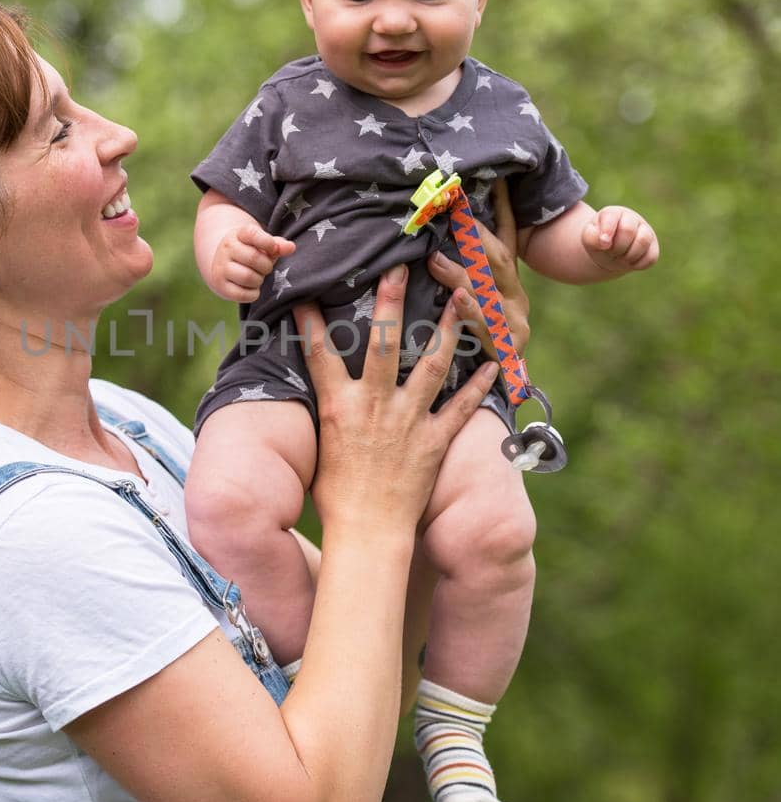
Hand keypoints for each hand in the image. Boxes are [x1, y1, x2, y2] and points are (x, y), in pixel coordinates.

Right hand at [210, 220, 294, 301]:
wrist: (223, 264)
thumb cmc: (250, 253)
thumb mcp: (263, 245)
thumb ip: (278, 245)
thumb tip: (291, 247)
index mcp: (239, 234)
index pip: (252, 234)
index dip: (268, 242)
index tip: (273, 249)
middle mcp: (227, 248)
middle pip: (254, 258)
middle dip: (266, 266)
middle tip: (265, 268)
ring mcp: (221, 267)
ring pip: (247, 277)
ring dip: (259, 280)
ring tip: (257, 277)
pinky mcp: (220, 285)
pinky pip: (241, 294)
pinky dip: (252, 294)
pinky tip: (252, 288)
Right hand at [293, 268, 497, 533]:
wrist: (367, 533)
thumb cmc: (335, 497)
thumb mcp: (319, 448)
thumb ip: (323, 414)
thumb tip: (315, 392)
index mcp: (339, 406)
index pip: (320, 354)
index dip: (310, 322)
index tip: (307, 293)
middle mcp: (374, 406)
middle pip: (383, 343)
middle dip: (391, 301)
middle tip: (399, 268)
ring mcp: (407, 421)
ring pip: (431, 364)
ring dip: (447, 328)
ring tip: (461, 297)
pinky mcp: (434, 441)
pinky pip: (461, 407)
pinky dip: (479, 385)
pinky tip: (494, 363)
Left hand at [427, 177, 530, 357]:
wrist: (503, 391)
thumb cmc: (476, 339)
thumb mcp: (472, 302)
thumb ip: (461, 273)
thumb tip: (431, 239)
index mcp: (508, 282)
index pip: (507, 237)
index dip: (502, 208)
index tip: (494, 178)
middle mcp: (515, 297)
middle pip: (499, 258)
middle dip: (474, 235)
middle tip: (449, 213)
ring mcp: (515, 322)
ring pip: (489, 292)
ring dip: (460, 274)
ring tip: (434, 259)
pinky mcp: (508, 347)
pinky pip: (487, 327)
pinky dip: (471, 312)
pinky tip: (457, 299)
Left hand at [581, 205, 658, 273]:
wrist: (608, 253)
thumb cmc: (598, 242)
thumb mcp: (588, 238)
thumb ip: (591, 237)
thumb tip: (605, 242)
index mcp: (614, 213)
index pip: (612, 217)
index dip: (607, 232)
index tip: (603, 244)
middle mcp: (632, 219)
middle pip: (628, 230)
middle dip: (617, 247)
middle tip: (611, 251)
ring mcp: (646, 232)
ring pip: (643, 241)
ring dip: (628, 256)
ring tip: (620, 257)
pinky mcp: (653, 248)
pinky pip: (650, 258)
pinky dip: (637, 265)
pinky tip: (630, 262)